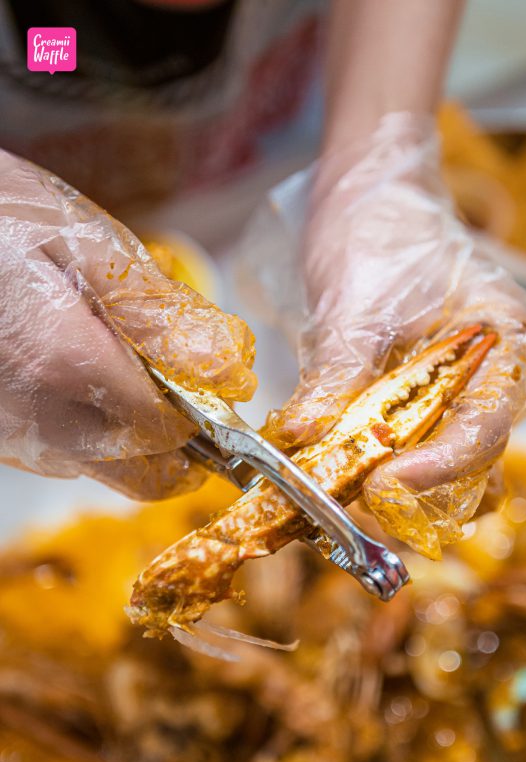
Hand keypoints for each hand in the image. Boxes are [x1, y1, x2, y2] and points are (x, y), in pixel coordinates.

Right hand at [0, 150, 255, 498]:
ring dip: (133, 435)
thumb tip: (227, 371)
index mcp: (68, 364)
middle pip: (143, 478)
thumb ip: (160, 315)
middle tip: (183, 394)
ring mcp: (10, 436)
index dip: (208, 420)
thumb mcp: (86, 244)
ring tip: (121, 364)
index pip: (171, 433)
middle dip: (179, 447)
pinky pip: (62, 454)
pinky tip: (76, 371)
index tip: (216, 393)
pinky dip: (89, 428)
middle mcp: (37, 419)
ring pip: (104, 468)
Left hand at [265, 114, 525, 556]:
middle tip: (356, 496)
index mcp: (503, 341)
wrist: (372, 199)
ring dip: (401, 491)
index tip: (382, 484)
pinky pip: (418, 452)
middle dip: (419, 493)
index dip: (439, 467)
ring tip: (343, 488)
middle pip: (475, 463)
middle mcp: (496, 378)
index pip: (486, 425)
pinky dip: (383, 468)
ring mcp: (464, 394)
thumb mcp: (355, 303)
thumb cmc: (380, 231)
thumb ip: (335, 374)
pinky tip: (341, 468)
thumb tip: (302, 437)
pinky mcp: (429, 404)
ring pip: (449, 471)